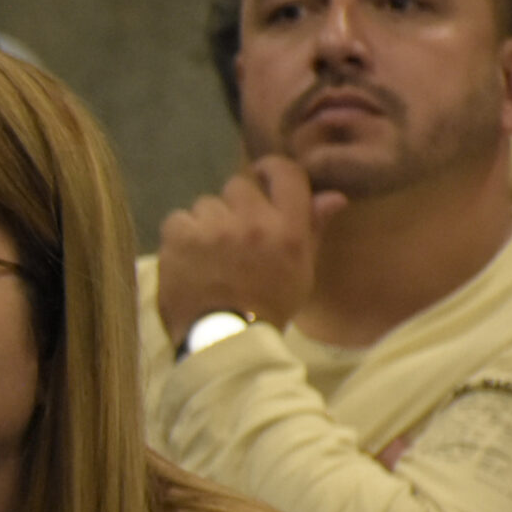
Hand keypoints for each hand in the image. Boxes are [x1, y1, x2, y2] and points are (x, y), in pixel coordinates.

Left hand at [155, 155, 347, 345]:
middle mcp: (253, 222)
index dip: (270, 170)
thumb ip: (313, 229)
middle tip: (231, 235)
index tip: (261, 177)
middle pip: (238, 186)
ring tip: (208, 255)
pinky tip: (187, 259)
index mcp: (288, 229)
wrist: (224, 342)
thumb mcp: (301, 272)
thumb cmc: (268, 308)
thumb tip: (333, 196)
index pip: (285, 173)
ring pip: (206, 204)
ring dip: (206, 223)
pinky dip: (180, 236)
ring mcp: (215, 228)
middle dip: (234, 206)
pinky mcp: (180, 237)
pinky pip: (178, 219)